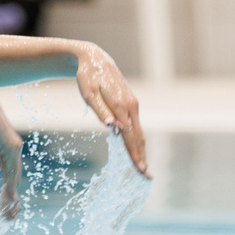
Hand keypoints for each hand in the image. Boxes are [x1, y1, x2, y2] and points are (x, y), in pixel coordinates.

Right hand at [0, 91, 24, 216]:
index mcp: (7, 148)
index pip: (10, 171)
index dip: (9, 187)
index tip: (5, 201)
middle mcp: (14, 149)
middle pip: (15, 177)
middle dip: (12, 196)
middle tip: (10, 214)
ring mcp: (14, 148)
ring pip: (15, 176)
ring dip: (11, 195)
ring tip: (8, 211)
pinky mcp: (11, 146)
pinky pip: (11, 169)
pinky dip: (10, 184)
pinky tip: (9, 197)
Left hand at [72, 45, 150, 177]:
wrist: (95, 58)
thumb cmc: (88, 77)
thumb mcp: (89, 94)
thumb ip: (102, 111)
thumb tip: (114, 127)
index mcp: (122, 106)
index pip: (130, 137)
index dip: (135, 155)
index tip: (140, 171)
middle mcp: (131, 106)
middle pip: (138, 137)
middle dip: (142, 157)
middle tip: (146, 176)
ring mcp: (133, 105)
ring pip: (139, 132)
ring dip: (141, 151)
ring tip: (143, 167)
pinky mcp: (130, 104)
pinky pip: (136, 126)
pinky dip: (137, 141)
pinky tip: (136, 150)